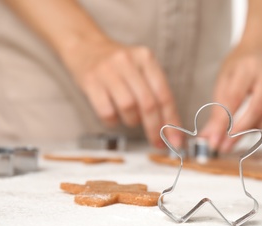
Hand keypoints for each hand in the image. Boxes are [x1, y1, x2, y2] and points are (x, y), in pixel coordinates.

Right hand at [65, 38, 182, 147]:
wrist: (86, 46)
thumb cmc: (119, 65)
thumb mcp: (141, 69)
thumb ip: (156, 93)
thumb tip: (170, 128)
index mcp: (146, 58)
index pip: (164, 94)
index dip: (171, 121)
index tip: (175, 140)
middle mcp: (128, 61)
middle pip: (148, 103)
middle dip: (154, 128)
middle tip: (157, 142)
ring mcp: (107, 70)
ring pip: (128, 107)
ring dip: (133, 121)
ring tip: (130, 118)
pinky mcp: (90, 81)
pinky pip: (107, 111)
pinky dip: (114, 121)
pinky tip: (114, 116)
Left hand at [201, 45, 261, 151]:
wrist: (259, 51)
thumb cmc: (239, 67)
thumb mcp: (222, 82)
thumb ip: (216, 111)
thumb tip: (208, 137)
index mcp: (247, 68)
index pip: (234, 98)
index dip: (224, 122)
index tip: (215, 139)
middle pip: (257, 107)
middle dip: (240, 131)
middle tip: (227, 145)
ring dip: (257, 127)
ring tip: (243, 131)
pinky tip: (259, 122)